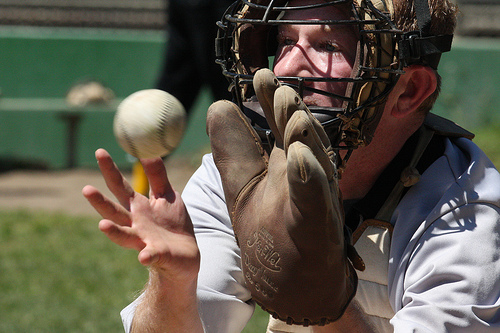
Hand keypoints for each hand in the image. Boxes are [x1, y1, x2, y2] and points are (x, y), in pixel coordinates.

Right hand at [82, 149, 199, 281]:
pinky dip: (147, 256)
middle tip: (85, 189)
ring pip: (124, 236)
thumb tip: (149, 152)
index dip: (109, 170)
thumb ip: (157, 176)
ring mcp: (143, 241)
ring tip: (102, 225)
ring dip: (113, 232)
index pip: (119, 186)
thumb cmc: (173, 223)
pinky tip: (144, 256)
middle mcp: (135, 224)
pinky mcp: (156, 255)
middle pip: (114, 211)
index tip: (99, 151)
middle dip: (99, 202)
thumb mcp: (167, 195)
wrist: (185, 254)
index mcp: (138, 206)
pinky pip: (150, 256)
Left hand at [207, 69, 360, 325]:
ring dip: (303, 139)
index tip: (262, 75)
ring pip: (313, 164)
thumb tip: (220, 104)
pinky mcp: (317, 229)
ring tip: (292, 116)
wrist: (290, 283)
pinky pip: (313, 201)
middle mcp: (305, 178)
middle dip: (290, 113)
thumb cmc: (267, 230)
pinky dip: (307, 178)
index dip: (272, 102)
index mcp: (285, 164)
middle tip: (280, 89)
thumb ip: (233, 146)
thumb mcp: (242, 183)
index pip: (280, 126)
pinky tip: (297, 155)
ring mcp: (314, 202)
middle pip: (301, 138)